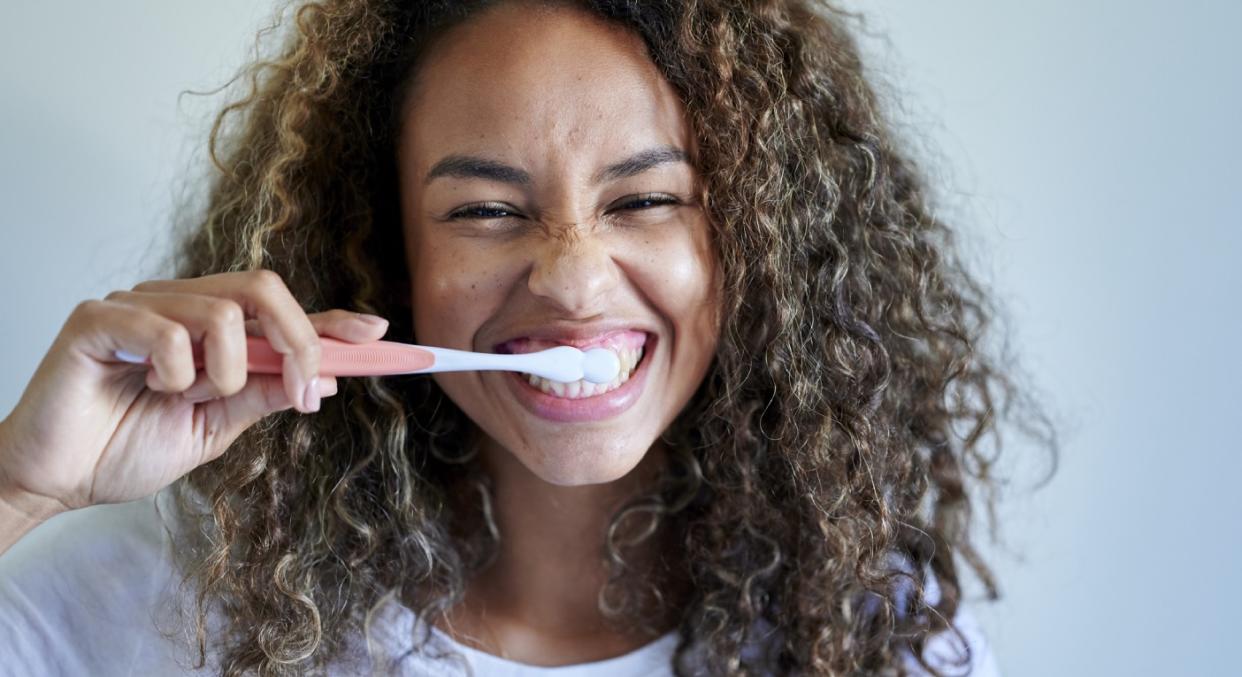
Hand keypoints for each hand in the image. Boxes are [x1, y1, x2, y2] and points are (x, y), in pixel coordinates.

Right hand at [0, 269, 389, 518]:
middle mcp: (178, 304)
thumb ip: (262, 395)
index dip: (330, 320)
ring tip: (189, 399)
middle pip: (263, 288)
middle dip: (298, 341)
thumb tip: (324, 377)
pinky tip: (153, 389)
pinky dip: (175, 369)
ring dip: (225, 369)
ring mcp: (138, 304)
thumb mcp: (215, 428)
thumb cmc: (125, 449)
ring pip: (223, 310)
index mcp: (209, 328)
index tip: (377, 335)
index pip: (279, 309)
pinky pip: (166, 327)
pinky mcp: (100, 317)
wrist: (58, 480)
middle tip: (298, 393)